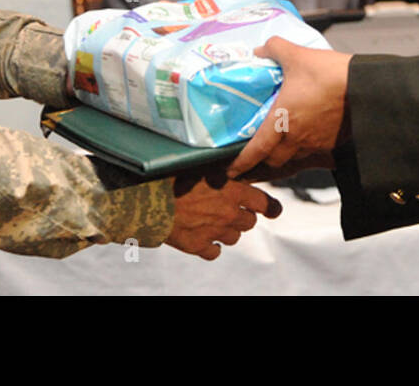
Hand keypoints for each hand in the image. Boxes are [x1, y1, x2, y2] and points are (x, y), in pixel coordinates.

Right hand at [165, 169, 281, 259]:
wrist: (146, 197)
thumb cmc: (172, 175)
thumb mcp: (202, 165)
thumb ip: (223, 172)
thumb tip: (237, 170)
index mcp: (231, 189)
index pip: (263, 203)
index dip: (268, 206)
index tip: (271, 209)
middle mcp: (227, 212)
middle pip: (249, 222)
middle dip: (242, 216)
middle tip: (228, 209)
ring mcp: (214, 231)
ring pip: (234, 238)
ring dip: (227, 230)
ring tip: (211, 220)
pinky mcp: (198, 246)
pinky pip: (214, 252)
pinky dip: (211, 246)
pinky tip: (202, 236)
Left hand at [226, 36, 351, 177]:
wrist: (366, 87)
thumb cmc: (328, 74)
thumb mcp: (297, 56)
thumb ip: (275, 50)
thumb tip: (261, 49)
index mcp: (282, 121)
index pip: (256, 150)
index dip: (241, 163)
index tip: (230, 171)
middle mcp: (297, 139)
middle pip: (274, 161)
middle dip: (263, 162)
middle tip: (255, 157)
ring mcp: (317, 143)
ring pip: (295, 159)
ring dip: (285, 157)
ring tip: (281, 149)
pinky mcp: (334, 142)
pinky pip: (316, 153)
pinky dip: (308, 149)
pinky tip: (309, 138)